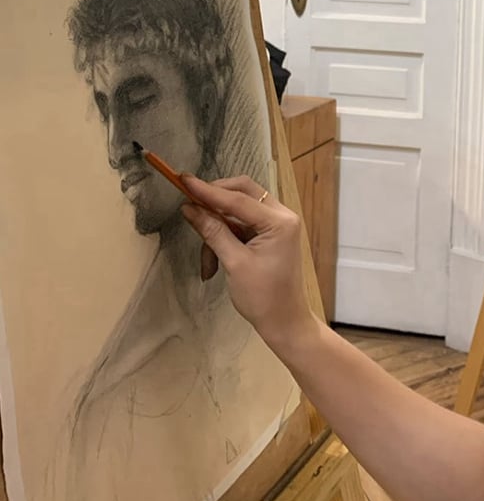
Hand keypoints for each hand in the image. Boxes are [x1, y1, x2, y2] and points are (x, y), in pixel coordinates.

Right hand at [179, 175, 314, 353]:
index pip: (238, 199)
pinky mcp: (270, 235)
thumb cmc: (263, 297)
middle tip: (189, 207)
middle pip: (242, 194)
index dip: (208, 190)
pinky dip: (225, 238)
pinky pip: (242, 225)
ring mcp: (277, 226)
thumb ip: (212, 231)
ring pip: (238, 211)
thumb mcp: (234, 263)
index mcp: (280, 222)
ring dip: (217, 229)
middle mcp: (282, 217)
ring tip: (208, 262)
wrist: (284, 321)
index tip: (182, 180)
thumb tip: (189, 208)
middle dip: (214, 202)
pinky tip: (214, 262)